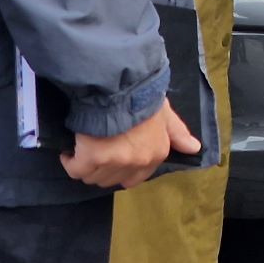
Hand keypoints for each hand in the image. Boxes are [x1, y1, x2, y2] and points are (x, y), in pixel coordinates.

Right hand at [59, 99, 200, 188]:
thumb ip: (177, 132)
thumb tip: (195, 148)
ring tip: (84, 145)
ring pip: (93, 177)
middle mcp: (138, 161)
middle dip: (102, 167)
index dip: (121, 168)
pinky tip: (69, 150)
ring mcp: (115, 162)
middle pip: (111, 179)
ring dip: (86, 164)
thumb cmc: (141, 94)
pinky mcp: (91, 158)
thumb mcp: (164, 111)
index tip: (112, 155)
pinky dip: (69, 161)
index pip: (135, 178)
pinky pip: (75, 169)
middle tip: (96, 148)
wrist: (117, 84)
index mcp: (157, 152)